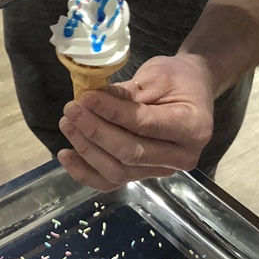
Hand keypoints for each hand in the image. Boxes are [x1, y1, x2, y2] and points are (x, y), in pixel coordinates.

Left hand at [57, 53, 214, 190]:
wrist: (191, 89)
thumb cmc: (177, 79)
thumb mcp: (156, 76)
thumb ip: (126, 93)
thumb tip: (90, 100)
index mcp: (192, 128)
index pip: (146, 125)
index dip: (113, 113)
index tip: (86, 98)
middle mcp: (181, 157)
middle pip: (131, 154)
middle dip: (96, 133)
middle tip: (72, 110)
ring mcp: (161, 170)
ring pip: (119, 172)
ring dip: (88, 150)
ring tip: (68, 124)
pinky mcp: (143, 175)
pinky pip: (111, 182)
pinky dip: (86, 172)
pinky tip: (66, 155)